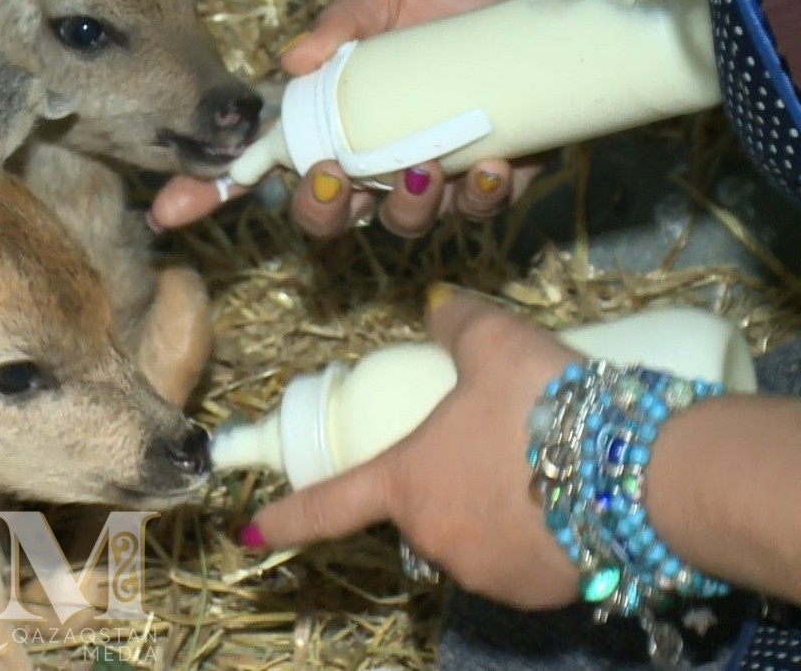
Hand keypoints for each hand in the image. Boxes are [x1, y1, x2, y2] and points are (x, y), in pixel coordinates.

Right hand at [148, 0, 547, 238]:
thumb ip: (342, 22)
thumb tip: (293, 60)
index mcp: (334, 115)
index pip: (261, 159)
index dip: (209, 188)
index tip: (168, 210)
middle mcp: (373, 155)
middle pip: (320, 215)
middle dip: (318, 211)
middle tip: (336, 177)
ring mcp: (429, 177)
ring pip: (395, 228)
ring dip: (404, 209)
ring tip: (430, 169)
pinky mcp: (488, 184)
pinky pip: (473, 214)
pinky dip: (478, 197)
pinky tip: (494, 165)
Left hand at [239, 285, 581, 609]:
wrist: (645, 474)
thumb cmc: (550, 404)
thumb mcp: (496, 343)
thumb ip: (455, 322)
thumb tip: (435, 302)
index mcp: (405, 484)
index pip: (329, 505)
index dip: (289, 517)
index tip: (252, 531)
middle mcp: (435, 538)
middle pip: (426, 509)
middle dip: (452, 481)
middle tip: (503, 443)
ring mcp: (486, 575)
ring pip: (477, 537)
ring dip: (496, 511)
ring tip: (548, 469)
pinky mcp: (539, 596)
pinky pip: (524, 564)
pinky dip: (538, 540)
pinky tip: (574, 507)